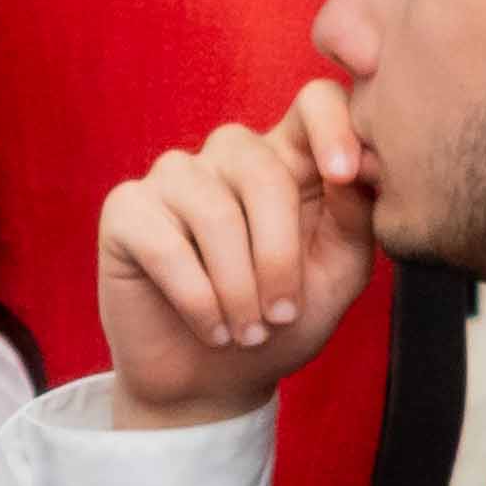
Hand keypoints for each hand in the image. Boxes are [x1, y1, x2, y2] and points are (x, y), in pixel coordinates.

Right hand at [96, 81, 380, 428]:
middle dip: (280, 256)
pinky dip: (197, 298)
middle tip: (282, 317)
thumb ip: (355, 217)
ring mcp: (174, 177)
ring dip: (238, 288)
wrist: (216, 384)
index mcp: (290, 157)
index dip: (334, 126)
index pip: (315, 102)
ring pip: (215, 212)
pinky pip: (164, 242)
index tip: (346, 177)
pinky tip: (212, 329)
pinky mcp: (126, 210)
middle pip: (263, 168)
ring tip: (248, 332)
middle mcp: (230, 155)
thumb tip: (359, 169)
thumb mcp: (337, 274)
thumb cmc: (282, 323)